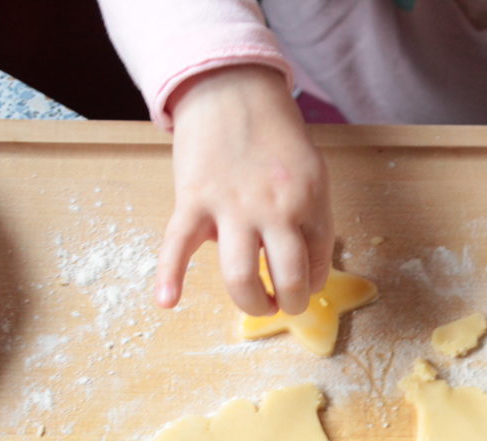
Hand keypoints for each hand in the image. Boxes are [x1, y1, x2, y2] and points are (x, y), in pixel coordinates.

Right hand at [158, 65, 333, 315]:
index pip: (319, 261)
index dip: (313, 282)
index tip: (305, 284)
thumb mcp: (310, 171)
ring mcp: (233, 207)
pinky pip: (179, 246)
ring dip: (251, 302)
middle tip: (285, 304)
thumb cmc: (274, 133)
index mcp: (310, 200)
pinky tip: (166, 302)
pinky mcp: (193, 201)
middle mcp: (275, 209)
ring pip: (240, 275)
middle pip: (289, 277)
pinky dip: (169, 276)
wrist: (230, 90)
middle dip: (291, 302)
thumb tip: (294, 260)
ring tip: (257, 304)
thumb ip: (307, 214)